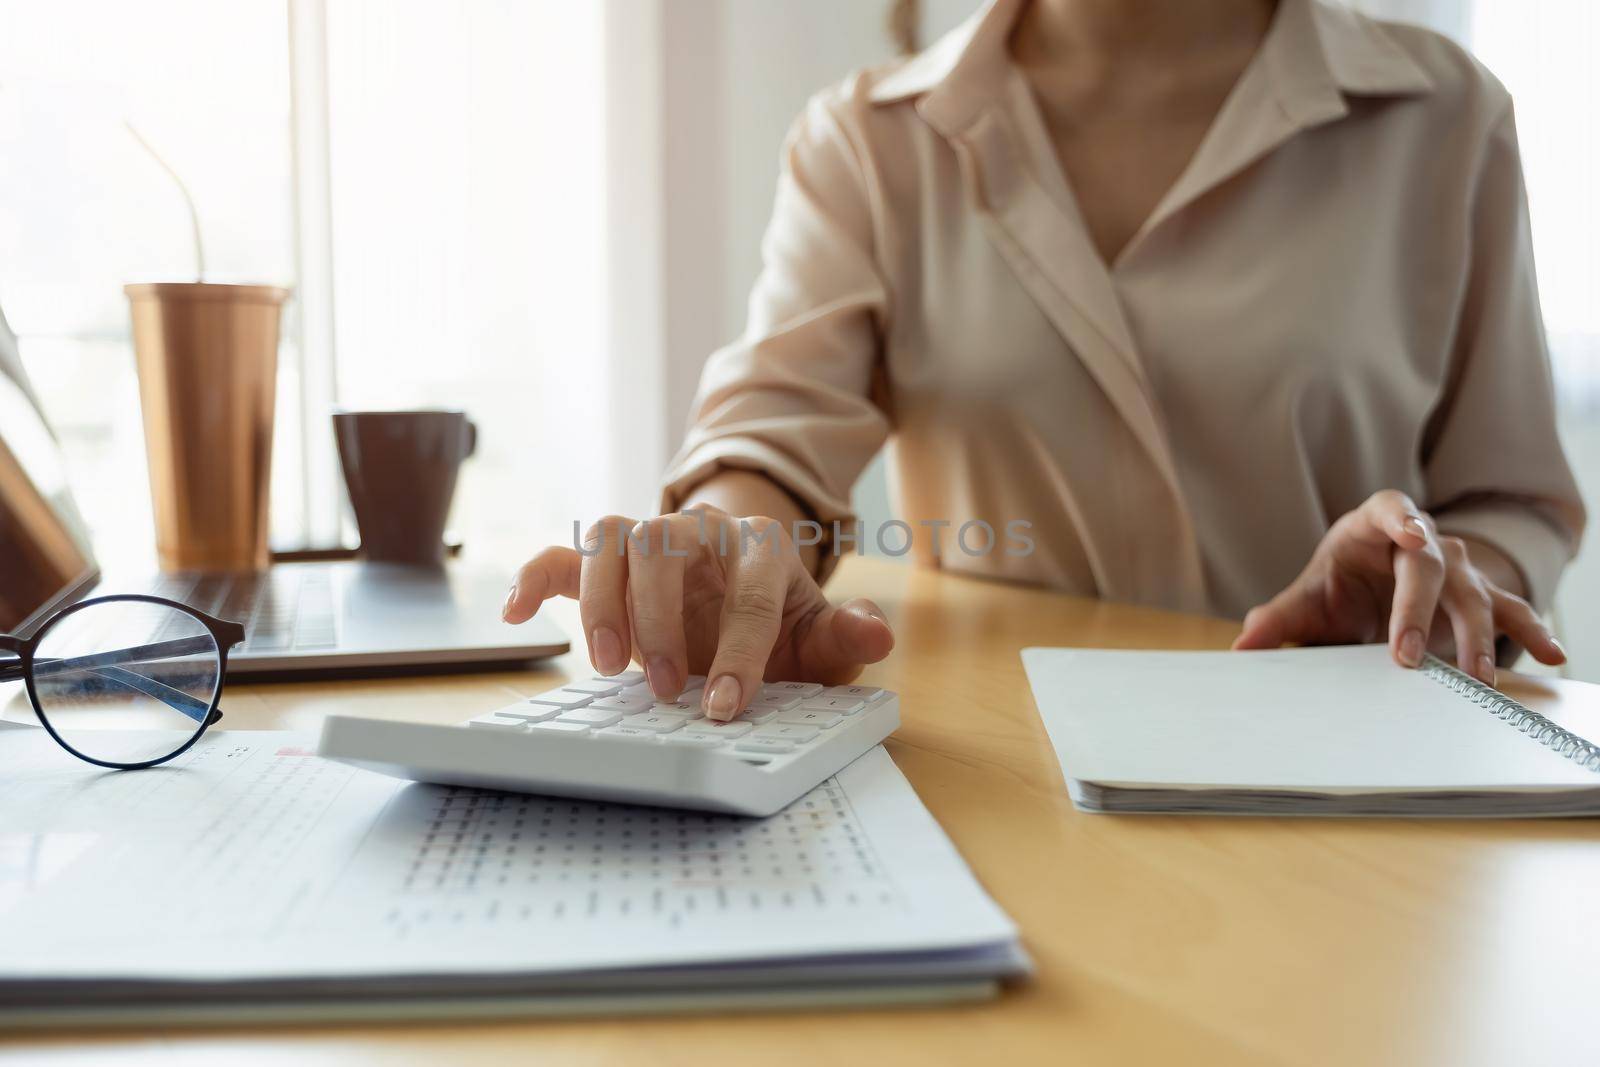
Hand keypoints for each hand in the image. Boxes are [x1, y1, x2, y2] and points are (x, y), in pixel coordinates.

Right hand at [503, 507, 894, 719]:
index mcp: (758, 546)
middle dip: (661, 619)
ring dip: (603, 601)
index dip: (740, 649)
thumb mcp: (819, 634)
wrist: (741, 590)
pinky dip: (533, 578)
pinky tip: (513, 615)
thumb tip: (878, 634)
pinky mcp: (606, 564)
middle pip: (664, 545)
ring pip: (610, 538)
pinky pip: (561, 556)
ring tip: (610, 667)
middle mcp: (699, 531)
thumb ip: (846, 636)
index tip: (725, 705)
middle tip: (665, 689)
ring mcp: (647, 543)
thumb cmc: (779, 619)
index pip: (748, 590)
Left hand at [1232, 490, 1564, 683]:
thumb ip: (1279, 617)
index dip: (1403, 520)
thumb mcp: (1309, 598)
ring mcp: (1457, 567)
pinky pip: (1510, 610)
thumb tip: (1242, 645)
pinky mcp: (1479, 596)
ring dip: (1478, 636)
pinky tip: (1555, 656)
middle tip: (1407, 656)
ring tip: (1480, 676)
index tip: (1413, 536)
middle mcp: (1423, 541)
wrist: (1370, 587)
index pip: (1391, 510)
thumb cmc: (1339, 584)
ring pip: (1474, 593)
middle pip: (1432, 564)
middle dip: (1421, 611)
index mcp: (1374, 526)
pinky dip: (1533, 631)